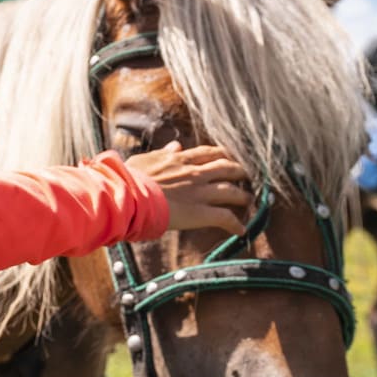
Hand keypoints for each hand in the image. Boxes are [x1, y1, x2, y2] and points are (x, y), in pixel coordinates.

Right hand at [127, 142, 250, 235]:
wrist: (128, 196)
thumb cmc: (129, 178)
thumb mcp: (145, 159)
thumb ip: (163, 153)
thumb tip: (176, 146)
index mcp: (181, 160)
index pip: (210, 153)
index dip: (223, 155)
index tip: (229, 158)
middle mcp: (195, 173)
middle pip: (228, 168)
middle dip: (240, 171)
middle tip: (246, 176)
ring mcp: (200, 193)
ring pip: (232, 191)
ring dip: (243, 197)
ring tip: (248, 201)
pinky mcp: (201, 213)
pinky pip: (225, 218)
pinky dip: (236, 225)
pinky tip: (241, 230)